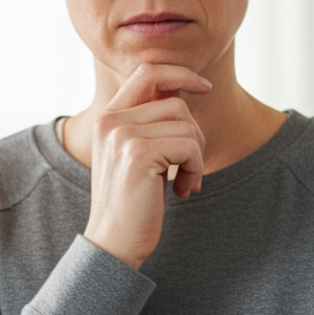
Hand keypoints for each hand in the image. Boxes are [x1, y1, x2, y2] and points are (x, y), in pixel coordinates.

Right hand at [84, 62, 208, 270]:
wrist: (114, 243)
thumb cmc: (134, 201)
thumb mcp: (138, 153)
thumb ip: (152, 120)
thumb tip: (184, 86)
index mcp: (108, 117)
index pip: (147, 71)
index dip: (180, 73)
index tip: (205, 87)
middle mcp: (110, 121)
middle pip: (175, 102)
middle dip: (194, 133)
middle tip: (189, 165)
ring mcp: (122, 136)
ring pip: (186, 125)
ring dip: (196, 155)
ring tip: (185, 181)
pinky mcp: (138, 154)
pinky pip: (189, 146)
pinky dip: (196, 168)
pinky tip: (183, 190)